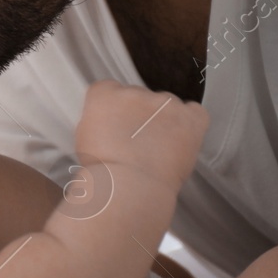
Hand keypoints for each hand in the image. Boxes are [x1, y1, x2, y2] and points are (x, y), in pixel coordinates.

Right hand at [73, 80, 207, 187]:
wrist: (129, 188)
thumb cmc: (101, 172)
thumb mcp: (83, 140)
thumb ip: (98, 122)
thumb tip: (109, 125)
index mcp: (105, 94)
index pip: (110, 90)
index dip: (115, 111)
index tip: (117, 127)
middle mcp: (135, 92)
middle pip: (139, 97)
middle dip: (139, 116)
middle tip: (137, 144)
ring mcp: (165, 103)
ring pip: (166, 105)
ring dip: (164, 121)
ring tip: (160, 150)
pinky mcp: (190, 118)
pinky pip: (195, 112)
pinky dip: (190, 123)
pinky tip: (182, 140)